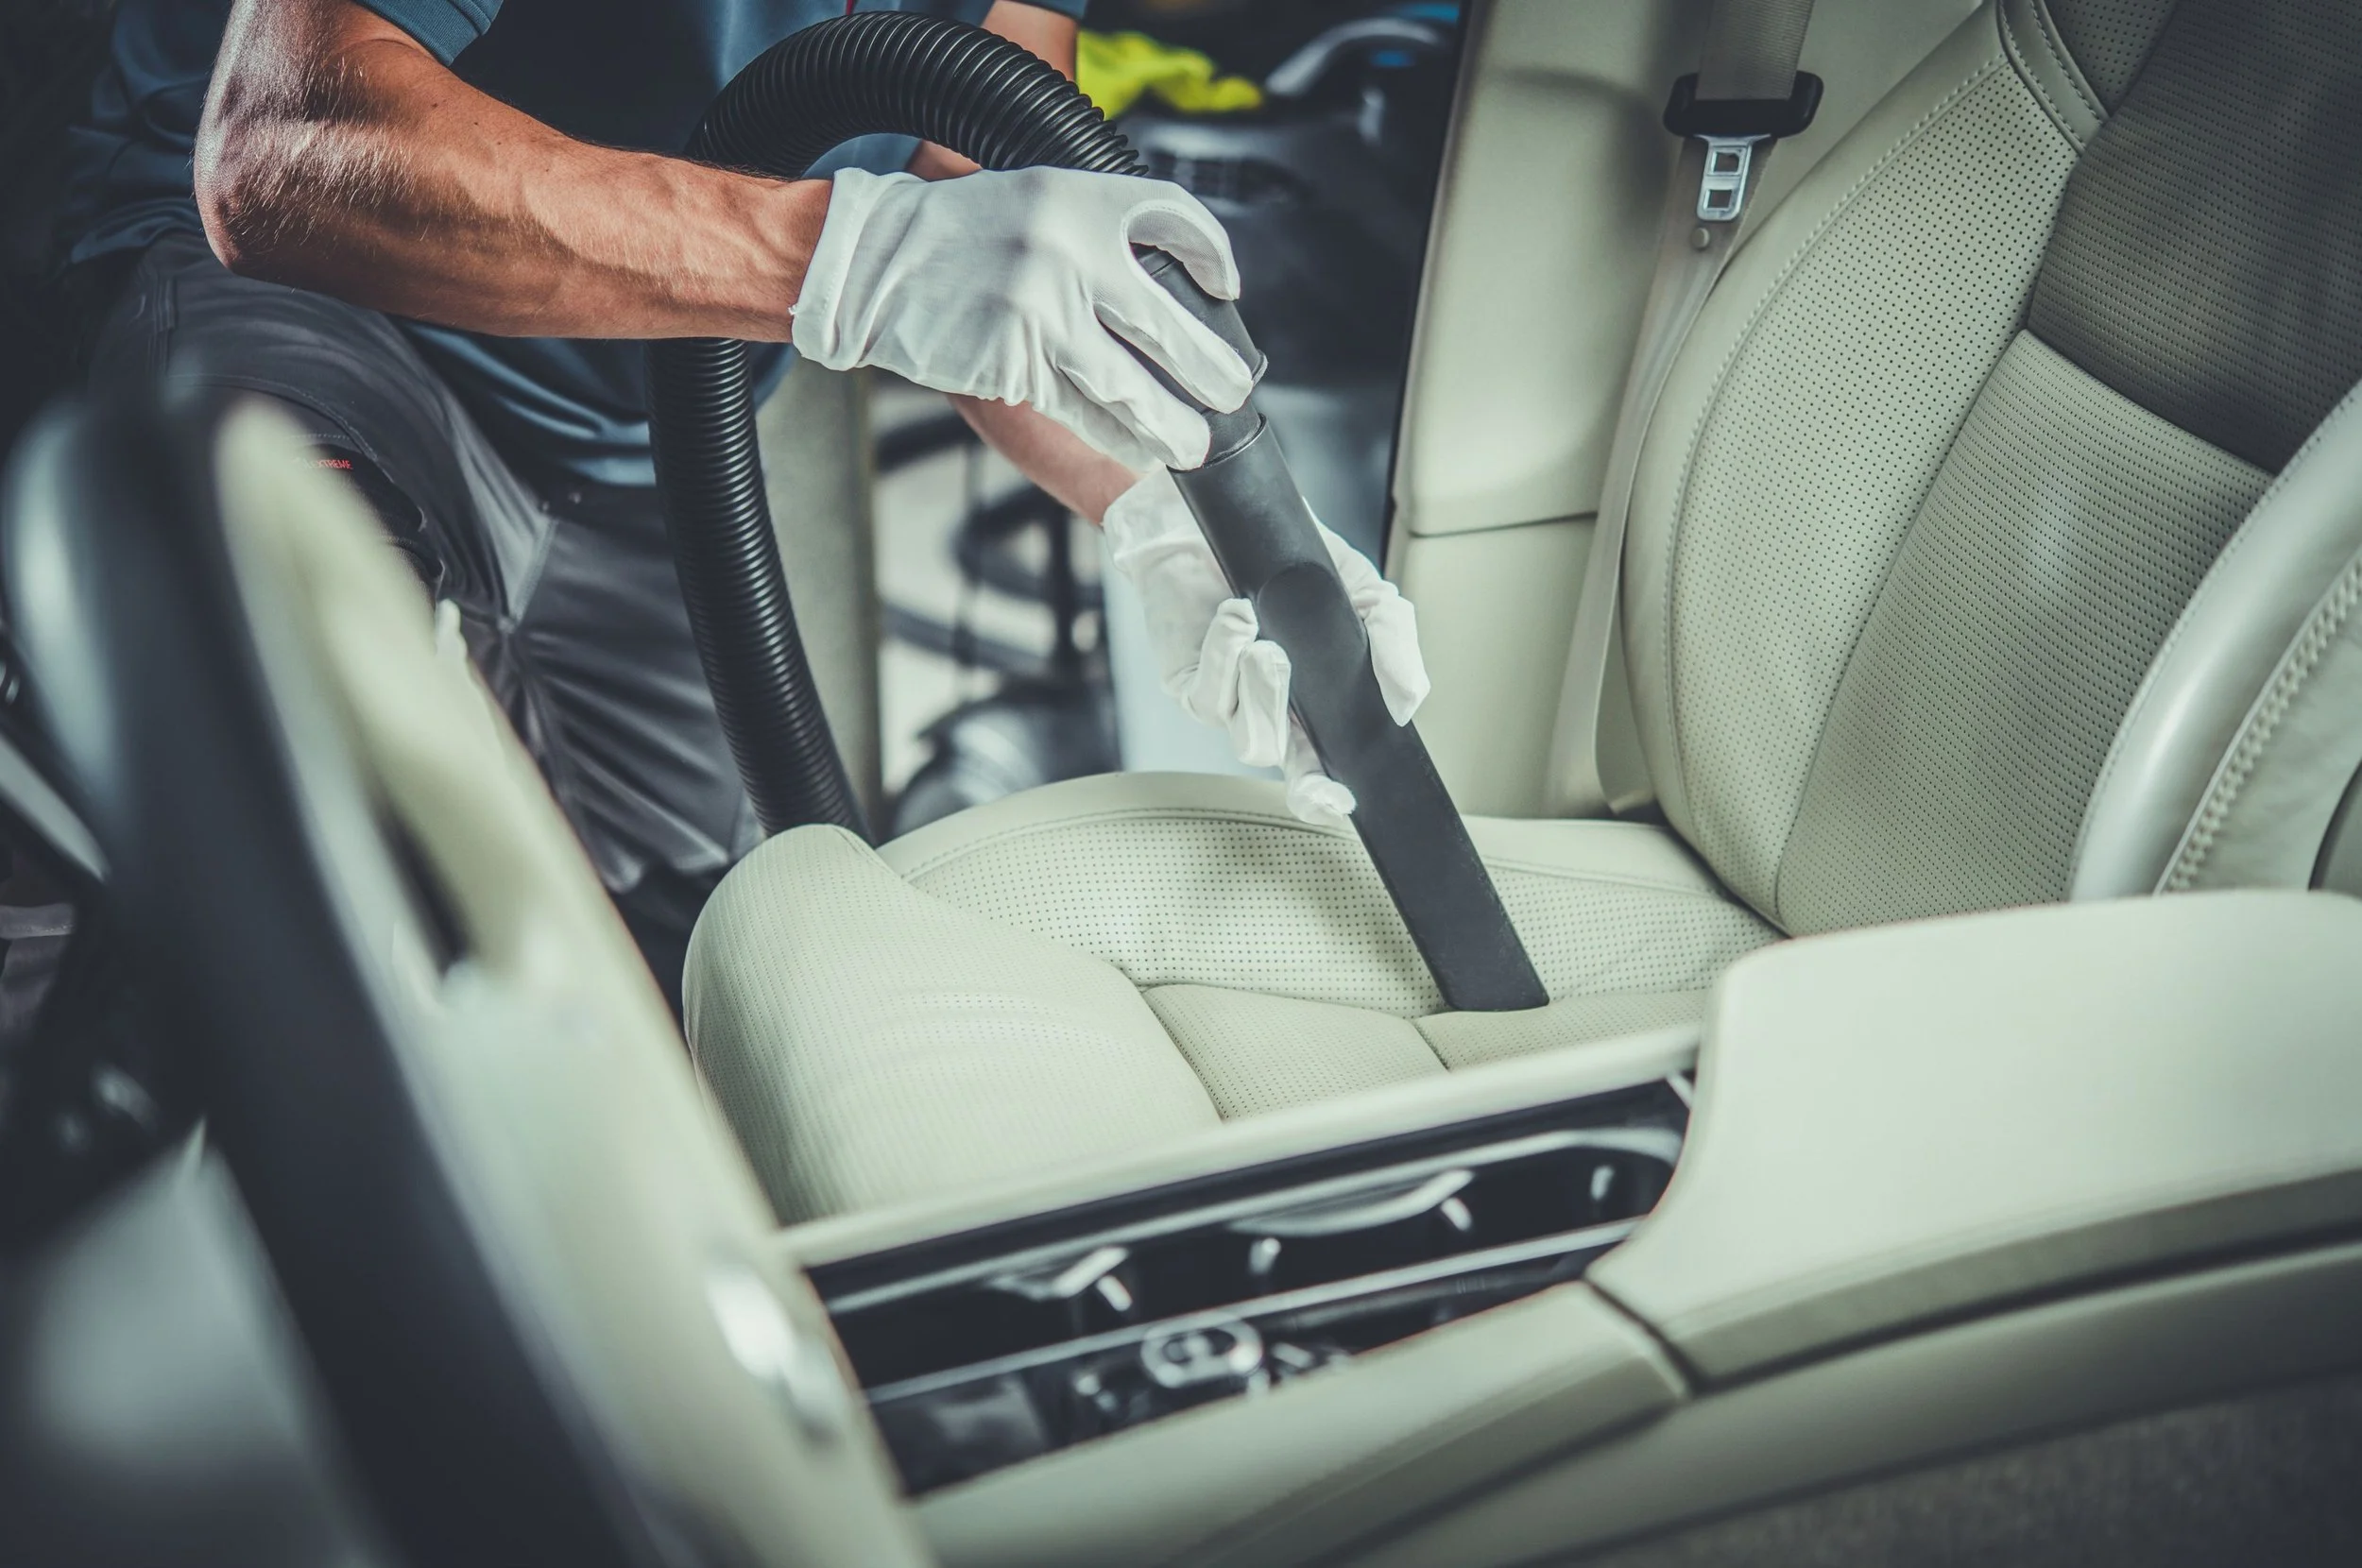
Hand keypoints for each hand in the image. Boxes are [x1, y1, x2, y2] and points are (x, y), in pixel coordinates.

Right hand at [792, 167, 1254, 470]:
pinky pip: (1082, 409)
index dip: (1213, 257)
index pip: (1174, 220)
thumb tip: (1159, 298)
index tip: (1226, 288)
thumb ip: (1093, 235)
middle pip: (1166, 324)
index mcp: (1076, 199)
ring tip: (1193, 443)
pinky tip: (1140, 448)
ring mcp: (1041, 313)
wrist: (869, 264)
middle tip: (1232, 392)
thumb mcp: (1032, 200)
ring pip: (1129, 386)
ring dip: (1170, 423)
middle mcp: (1067, 253)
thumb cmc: (952, 236)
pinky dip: (1117, 434)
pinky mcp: (1014, 363)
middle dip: (1209, 370)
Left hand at [1102, 468, 1428, 827]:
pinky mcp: (1189, 682)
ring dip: (1268, 696)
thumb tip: (1410, 699)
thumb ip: (1395, 640)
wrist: (1222, 520)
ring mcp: (1231, 700)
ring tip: (1270, 645)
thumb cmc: (1291, 561)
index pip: (1331, 761)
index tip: (1348, 798)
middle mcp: (1275, 710)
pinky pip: (1212, 696)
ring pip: (1253, 740)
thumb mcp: (1364, 592)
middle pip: (1293, 777)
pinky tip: (1238, 616)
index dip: (1336, 792)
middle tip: (1319, 785)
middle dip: (1309, 789)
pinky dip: (1228, 655)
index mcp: (1318, 701)